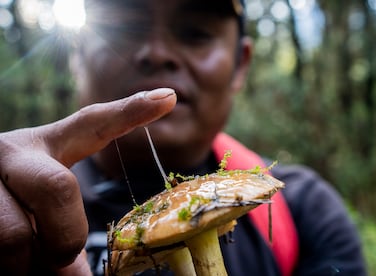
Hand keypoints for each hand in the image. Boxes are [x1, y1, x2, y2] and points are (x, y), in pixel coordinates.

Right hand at [0, 88, 175, 274]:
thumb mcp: (44, 202)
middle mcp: (14, 153)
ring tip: (29, 265)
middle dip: (66, 235)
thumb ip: (65, 227)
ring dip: (29, 263)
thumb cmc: (16, 204)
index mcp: (44, 147)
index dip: (130, 111)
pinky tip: (10, 263)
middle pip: (58, 187)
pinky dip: (11, 268)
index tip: (168, 97)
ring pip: (14, 234)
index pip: (92, 123)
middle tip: (63, 256)